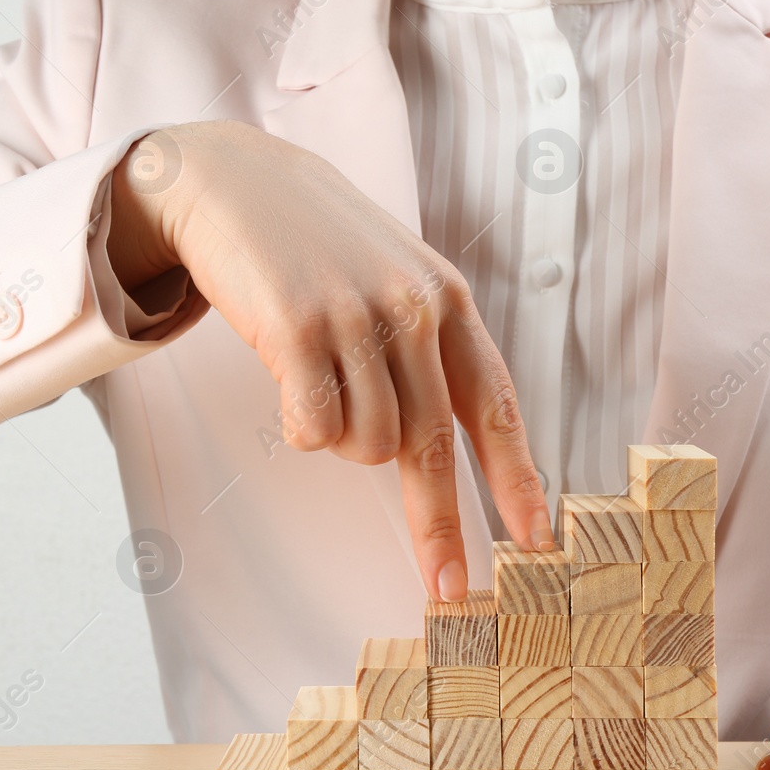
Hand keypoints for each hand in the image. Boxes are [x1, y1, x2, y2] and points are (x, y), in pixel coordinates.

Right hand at [105, 120, 554, 599]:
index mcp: (448, 301)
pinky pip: (312, 430)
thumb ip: (426, 347)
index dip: (519, 478)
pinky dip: (299, 426)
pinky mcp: (297, 331)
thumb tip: (435, 448)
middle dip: (439, 526)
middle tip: (445, 589)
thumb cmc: (315, 242)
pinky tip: (288, 377)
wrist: (234, 181)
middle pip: (433, 446)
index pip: (497, 404)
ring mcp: (356, 319)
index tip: (536, 541)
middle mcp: (413, 310)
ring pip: (366, 446)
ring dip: (341, 438)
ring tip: (318, 381)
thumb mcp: (395, 276)